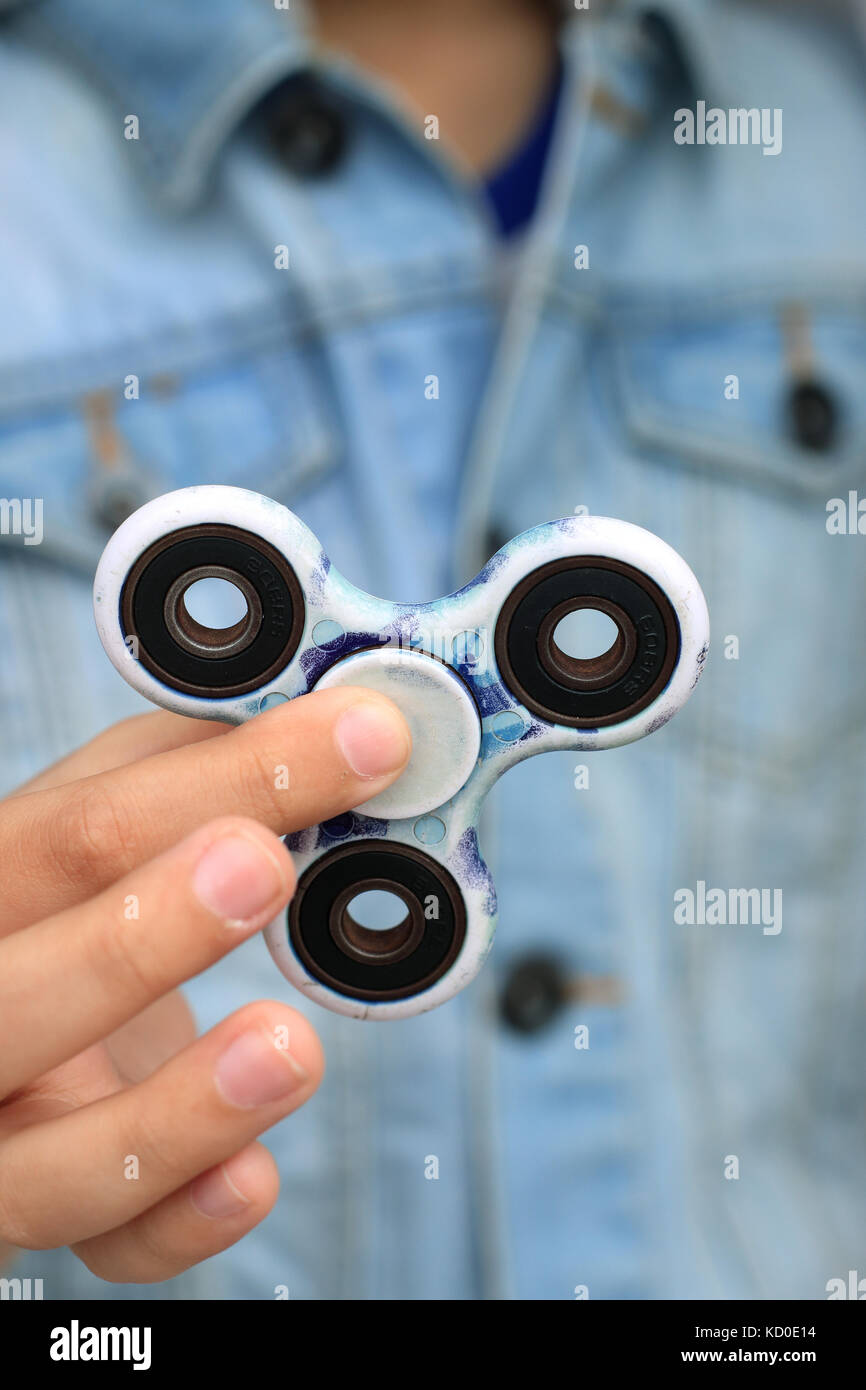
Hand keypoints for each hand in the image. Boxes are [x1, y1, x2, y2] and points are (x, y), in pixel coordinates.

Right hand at [0, 690, 409, 1281]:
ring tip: (290, 1047)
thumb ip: (185, 766)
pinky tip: (254, 1176)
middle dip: (143, 933)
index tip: (359, 739)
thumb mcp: (94, 816)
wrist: (5, 1021)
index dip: (219, 782)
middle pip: (17, 997)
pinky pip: (109, 1248)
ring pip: (55, 1165)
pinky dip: (182, 1222)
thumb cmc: (62, 899)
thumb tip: (335, 717)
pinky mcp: (44, 1211)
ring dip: (178, 1110)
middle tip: (265, 866)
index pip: (74, 836)